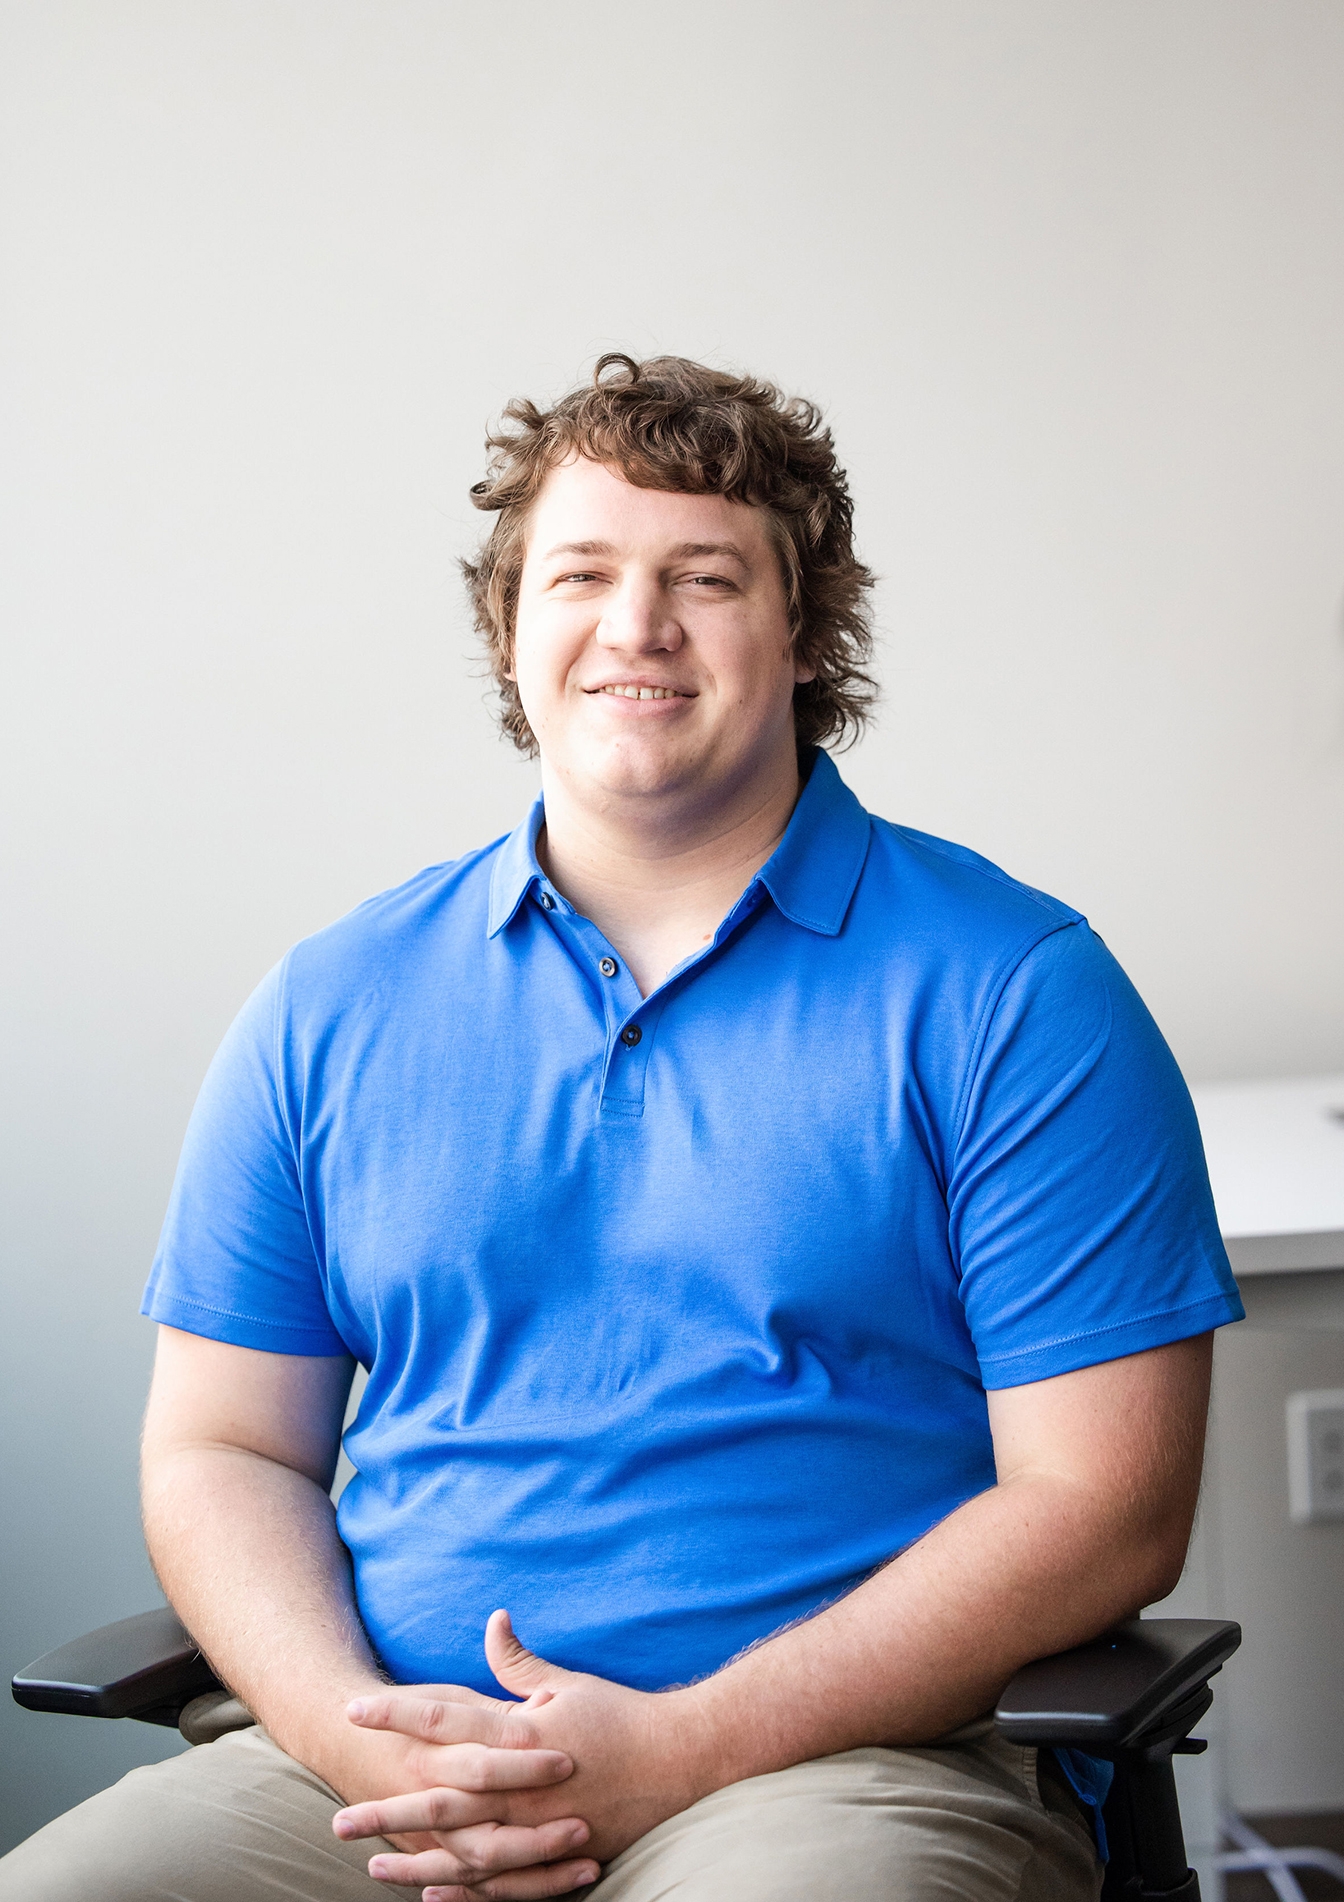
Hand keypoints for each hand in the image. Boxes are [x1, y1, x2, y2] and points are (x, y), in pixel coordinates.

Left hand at [334, 1611, 716, 1897]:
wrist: (681, 1762)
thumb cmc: (622, 1716)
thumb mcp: (569, 1682)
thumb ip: (521, 1662)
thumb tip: (493, 1620)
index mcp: (520, 1733)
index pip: (445, 1719)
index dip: (397, 1714)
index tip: (353, 1711)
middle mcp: (520, 1785)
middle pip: (438, 1798)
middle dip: (386, 1807)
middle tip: (338, 1820)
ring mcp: (536, 1828)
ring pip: (462, 1851)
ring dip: (413, 1860)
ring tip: (370, 1865)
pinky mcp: (555, 1858)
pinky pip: (500, 1882)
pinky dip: (463, 1891)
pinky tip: (428, 1895)